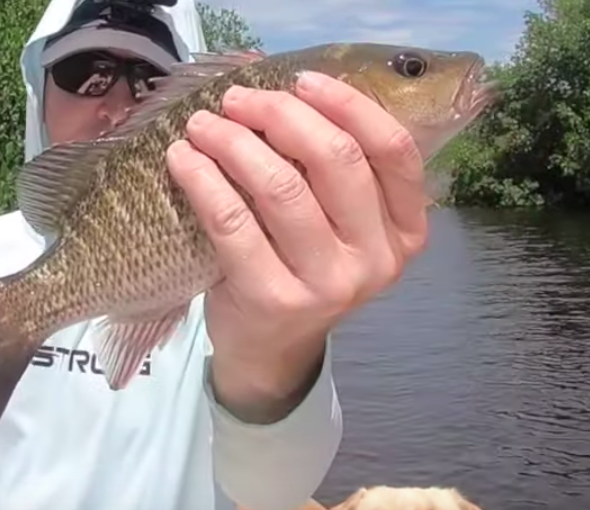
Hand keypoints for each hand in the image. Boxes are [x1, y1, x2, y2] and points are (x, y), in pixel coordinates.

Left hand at [167, 71, 429, 421]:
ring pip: (281, 186)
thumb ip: (329, 167)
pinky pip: (234, 222)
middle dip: (280, 114)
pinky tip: (183, 160)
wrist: (272, 349)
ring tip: (202, 126)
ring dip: (233, 142)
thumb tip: (280, 87)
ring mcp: (330, 285)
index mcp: (405, 230)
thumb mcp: (338, 224)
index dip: (349, 105)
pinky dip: (204, 181)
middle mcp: (377, 260)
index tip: (302, 81)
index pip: (394, 151)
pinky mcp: (276, 299)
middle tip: (236, 100)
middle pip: (336, 160)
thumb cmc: (303, 267)